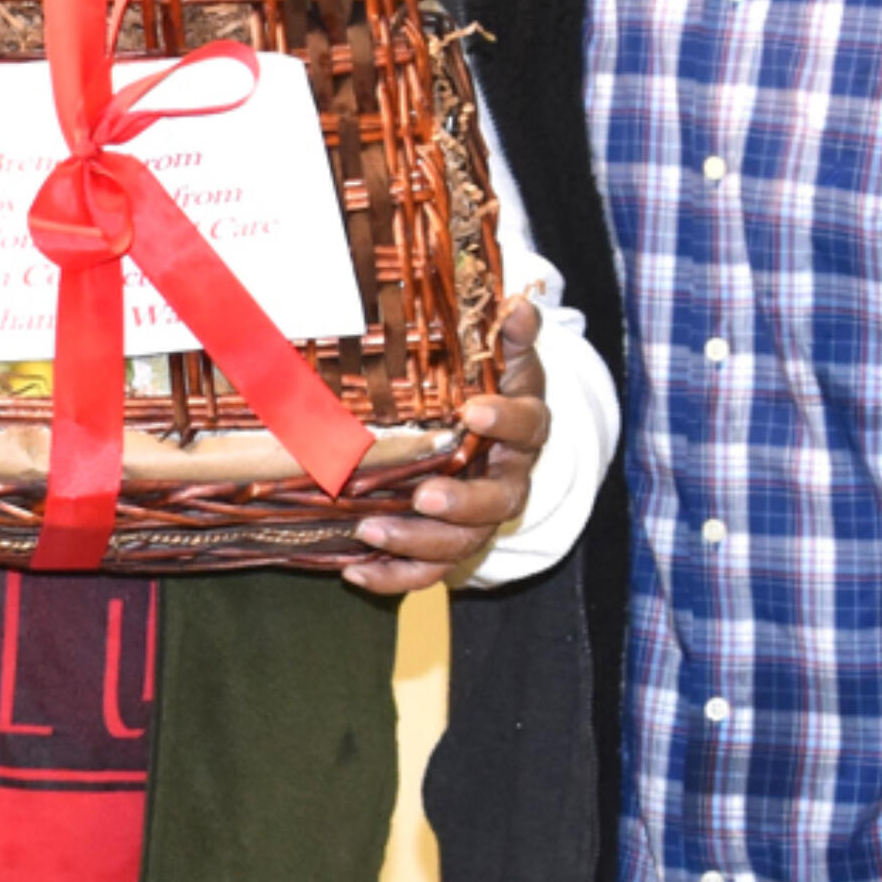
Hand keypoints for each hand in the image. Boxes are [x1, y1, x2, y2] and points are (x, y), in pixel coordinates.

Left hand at [343, 298, 547, 594]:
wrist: (490, 433)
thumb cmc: (488, 387)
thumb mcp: (501, 358)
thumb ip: (508, 335)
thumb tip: (519, 304)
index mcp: (523, 430)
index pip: (527, 427)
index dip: (504, 421)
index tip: (471, 410)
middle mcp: (508, 478)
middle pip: (498, 501)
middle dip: (461, 502)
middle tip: (424, 495)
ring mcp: (481, 517)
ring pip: (463, 543)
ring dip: (418, 542)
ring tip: (371, 530)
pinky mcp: (452, 543)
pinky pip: (429, 570)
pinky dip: (394, 576)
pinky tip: (354, 570)